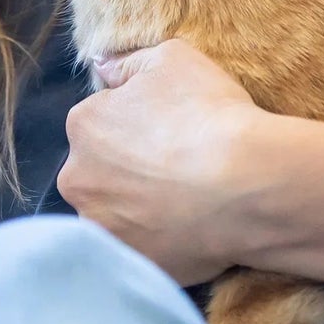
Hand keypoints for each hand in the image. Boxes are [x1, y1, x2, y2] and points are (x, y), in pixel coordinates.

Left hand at [59, 39, 271, 284]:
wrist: (245, 184)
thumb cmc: (208, 114)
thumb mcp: (173, 60)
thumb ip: (128, 62)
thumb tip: (101, 65)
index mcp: (84, 125)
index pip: (102, 121)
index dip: (138, 124)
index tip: (170, 130)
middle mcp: (78, 178)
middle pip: (100, 170)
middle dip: (128, 168)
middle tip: (176, 168)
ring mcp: (100, 227)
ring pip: (114, 211)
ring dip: (137, 206)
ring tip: (183, 201)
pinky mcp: (126, 263)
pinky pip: (137, 247)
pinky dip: (154, 239)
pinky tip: (185, 228)